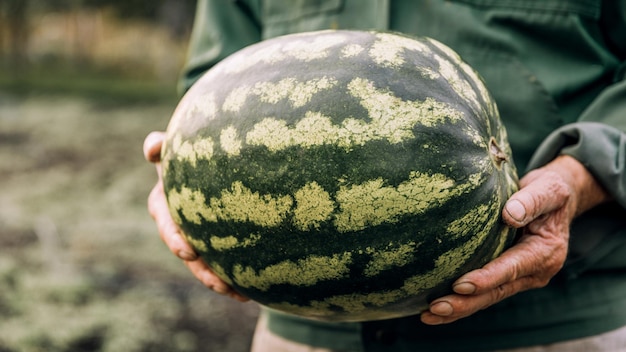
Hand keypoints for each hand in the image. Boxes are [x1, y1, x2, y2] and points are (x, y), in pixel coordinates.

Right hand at [143, 132, 247, 301]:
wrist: (213, 157)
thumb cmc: (192, 147)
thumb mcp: (177, 145)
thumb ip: (162, 144)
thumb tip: (150, 148)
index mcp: (164, 200)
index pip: (165, 219)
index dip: (175, 237)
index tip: (188, 251)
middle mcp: (177, 221)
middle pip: (187, 250)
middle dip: (200, 269)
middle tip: (217, 282)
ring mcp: (196, 233)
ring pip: (203, 263)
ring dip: (216, 279)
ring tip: (236, 293)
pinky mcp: (214, 239)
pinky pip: (221, 261)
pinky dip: (233, 277)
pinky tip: (250, 291)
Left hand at [421, 155, 609, 324]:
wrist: (556, 202)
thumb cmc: (551, 192)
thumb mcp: (548, 190)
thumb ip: (532, 200)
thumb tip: (510, 214)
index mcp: (545, 253)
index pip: (512, 268)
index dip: (486, 278)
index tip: (461, 285)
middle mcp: (534, 272)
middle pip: (496, 292)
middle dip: (465, 303)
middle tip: (436, 308)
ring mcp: (520, 277)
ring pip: (487, 297)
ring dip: (459, 308)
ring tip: (428, 315)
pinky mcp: (507, 276)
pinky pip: (484, 292)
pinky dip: (461, 301)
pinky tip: (435, 308)